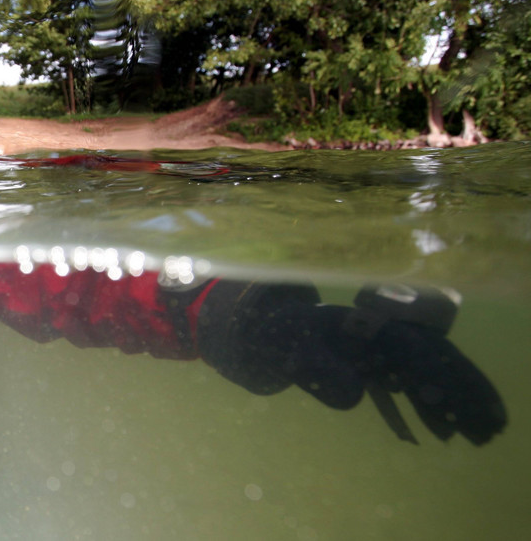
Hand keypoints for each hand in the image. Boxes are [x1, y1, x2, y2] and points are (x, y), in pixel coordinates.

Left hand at [196, 281, 505, 444]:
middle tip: (491, 428)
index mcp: (369, 325)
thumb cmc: (281, 336)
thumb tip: (356, 394)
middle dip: (464, 392)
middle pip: (434, 361)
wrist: (266, 331)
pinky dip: (427, 405)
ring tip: (480, 434)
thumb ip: (321, 373)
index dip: (447, 379)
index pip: (419, 352)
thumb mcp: (295, 353)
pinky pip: (409, 384)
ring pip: (427, 374)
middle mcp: (382, 332)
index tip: (462, 407)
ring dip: (454, 402)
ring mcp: (380, 348)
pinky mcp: (374, 364)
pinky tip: (441, 432)